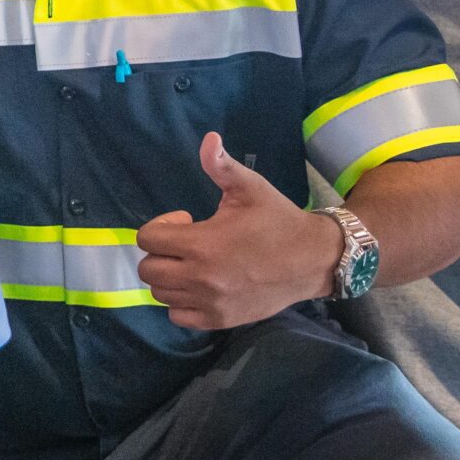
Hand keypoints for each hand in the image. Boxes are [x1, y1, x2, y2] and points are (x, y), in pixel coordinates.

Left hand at [135, 133, 338, 329]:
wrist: (312, 260)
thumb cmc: (277, 220)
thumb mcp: (250, 187)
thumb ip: (221, 166)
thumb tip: (208, 139)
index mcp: (202, 244)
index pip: (147, 239)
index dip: (161, 226)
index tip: (186, 221)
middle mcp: (200, 278)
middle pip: (148, 269)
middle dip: (161, 252)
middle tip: (187, 243)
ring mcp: (209, 303)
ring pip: (160, 293)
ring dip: (170, 276)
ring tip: (193, 263)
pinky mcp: (219, 320)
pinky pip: (178, 316)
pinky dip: (181, 302)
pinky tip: (200, 286)